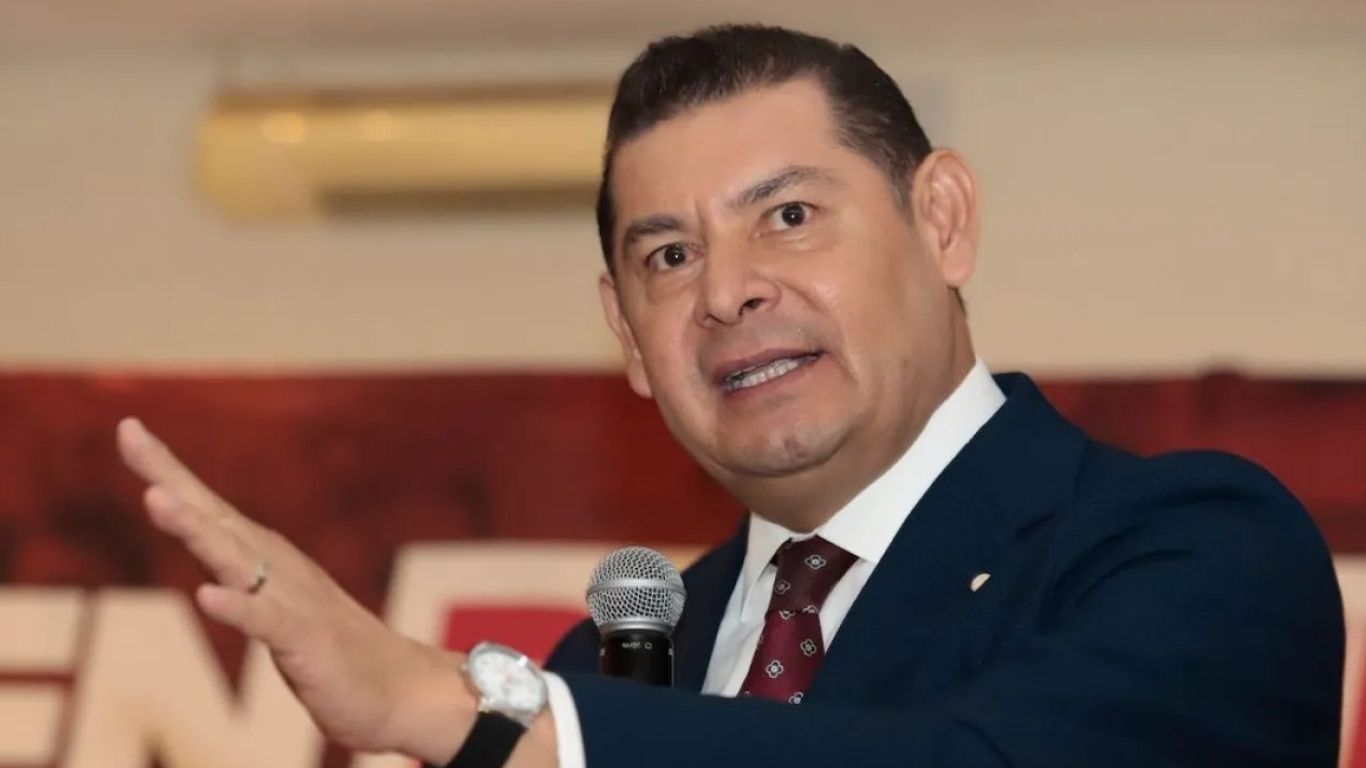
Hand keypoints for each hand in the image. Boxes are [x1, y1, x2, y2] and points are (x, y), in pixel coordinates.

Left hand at [115, 417, 473, 759]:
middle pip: (214, 518)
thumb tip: (211, 561)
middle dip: (170, 478)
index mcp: (265, 560)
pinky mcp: (308, 641)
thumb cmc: (335, 651)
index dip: (167, 471)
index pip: (207, 509)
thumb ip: (244, 584)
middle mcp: (277, 568)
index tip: (128, 428)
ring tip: (154, 500)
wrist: (404, 690)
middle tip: (131, 435)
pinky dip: (238, 609)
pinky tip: (208, 597)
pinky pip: (268, 623)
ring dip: (194, 529)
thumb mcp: (277, 611)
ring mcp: (294, 601)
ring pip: (235, 560)